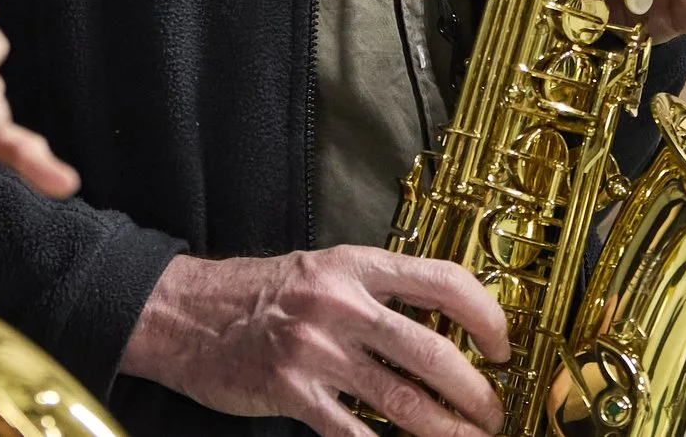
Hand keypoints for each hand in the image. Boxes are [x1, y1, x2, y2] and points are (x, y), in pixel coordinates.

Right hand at [121, 247, 508, 436]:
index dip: (485, 316)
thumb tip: (443, 323)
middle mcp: (339, 302)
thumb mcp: (321, 271)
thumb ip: (376, 291)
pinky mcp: (291, 391)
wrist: (183, 312)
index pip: (441, 281)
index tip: (502, 346)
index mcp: (353, 265)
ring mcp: (315, 349)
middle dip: (474, 392)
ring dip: (446, 430)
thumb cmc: (258, 293)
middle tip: (494, 414)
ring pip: (402, 399)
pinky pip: (354, 432)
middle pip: (431, 350)